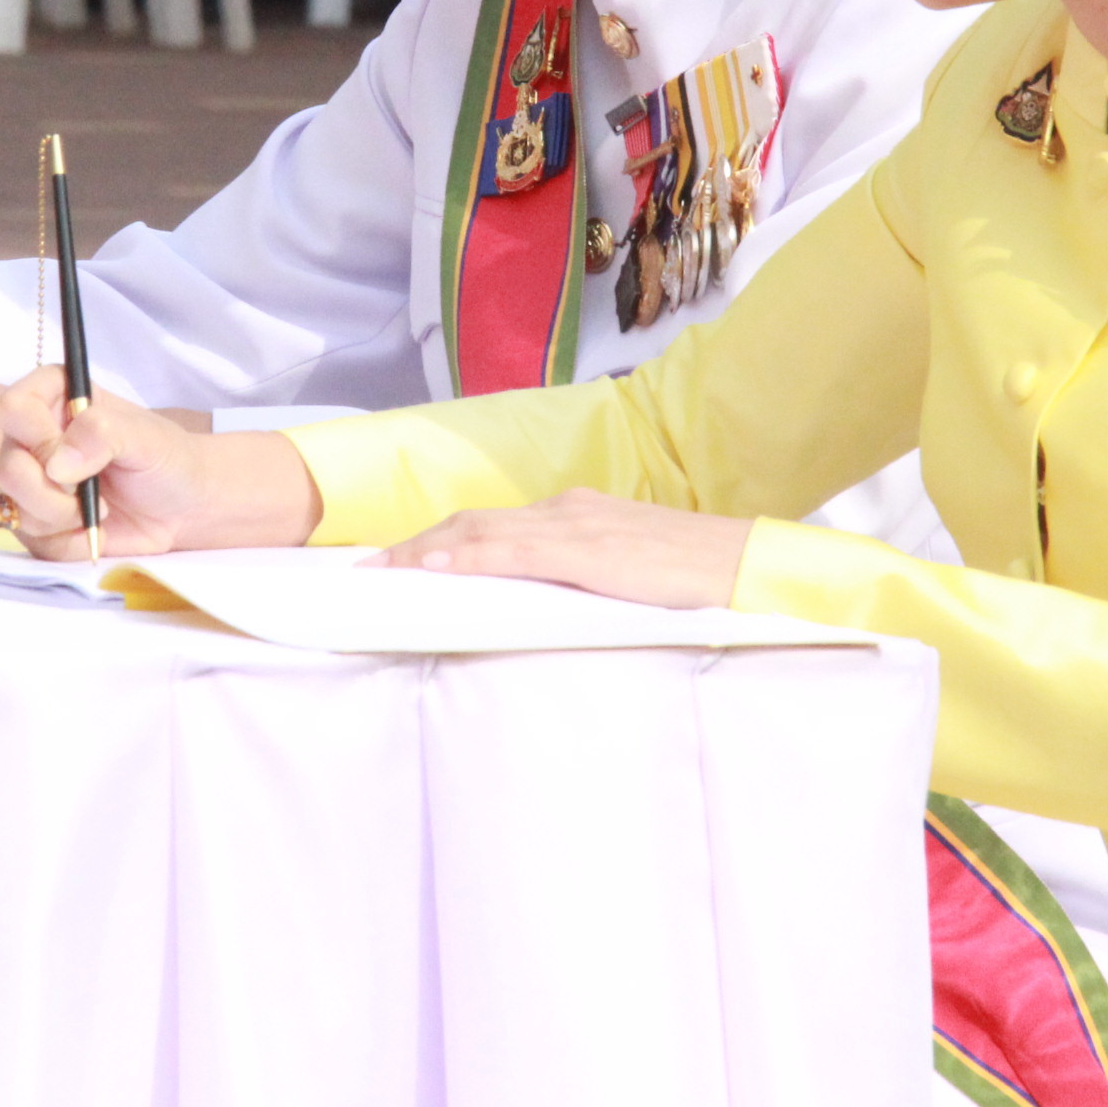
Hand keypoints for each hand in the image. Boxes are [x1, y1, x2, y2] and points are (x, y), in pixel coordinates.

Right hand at [0, 368, 317, 557]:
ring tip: (100, 508)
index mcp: (54, 398)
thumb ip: (102, 434)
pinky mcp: (38, 524)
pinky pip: (33, 541)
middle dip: (48, 491)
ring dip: (61, 517)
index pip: (12, 410)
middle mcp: (34, 438)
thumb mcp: (145, 437)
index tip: (72, 456)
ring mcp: (32, 482)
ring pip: (13, 507)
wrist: (185, 505)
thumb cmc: (167, 458)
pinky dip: (67, 542)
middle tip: (87, 492)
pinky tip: (94, 529)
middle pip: (7, 466)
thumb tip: (57, 464)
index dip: (38, 438)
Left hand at [374, 490, 752, 610]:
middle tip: (368, 568)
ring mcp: (572, 525)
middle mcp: (563, 509)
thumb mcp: (621, 568)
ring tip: (383, 571)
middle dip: (415, 545)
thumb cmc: (688, 572)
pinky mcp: (584, 549)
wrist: (739, 561)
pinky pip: (511, 552)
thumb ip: (579, 573)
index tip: (397, 560)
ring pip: (481, 533)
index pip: (489, 524)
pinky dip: (466, 558)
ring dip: (425, 551)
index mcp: (571, 513)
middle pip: (471, 523)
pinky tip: (435, 568)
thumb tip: (540, 597)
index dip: (438, 540)